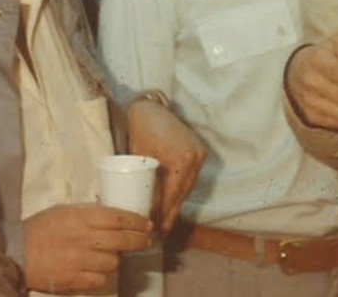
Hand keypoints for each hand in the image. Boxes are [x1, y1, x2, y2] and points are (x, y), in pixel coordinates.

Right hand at [23, 203, 151, 292]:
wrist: (16, 252)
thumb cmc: (40, 228)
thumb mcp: (65, 211)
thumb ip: (90, 213)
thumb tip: (116, 215)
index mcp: (82, 217)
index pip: (119, 218)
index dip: (138, 222)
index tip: (147, 225)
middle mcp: (84, 238)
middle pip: (123, 240)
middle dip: (139, 241)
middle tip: (146, 242)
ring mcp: (80, 260)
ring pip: (114, 262)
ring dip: (116, 259)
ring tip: (111, 256)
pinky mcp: (74, 279)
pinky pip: (100, 280)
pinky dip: (102, 275)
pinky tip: (97, 270)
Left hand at [126, 99, 207, 233]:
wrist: (150, 106)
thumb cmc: (139, 127)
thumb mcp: (138, 157)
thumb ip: (143, 182)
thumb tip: (140, 209)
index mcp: (181, 160)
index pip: (173, 196)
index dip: (164, 216)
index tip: (156, 231)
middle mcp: (195, 158)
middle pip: (182, 195)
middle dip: (171, 215)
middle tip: (159, 232)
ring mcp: (199, 154)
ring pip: (187, 188)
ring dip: (176, 204)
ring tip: (164, 221)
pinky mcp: (198, 151)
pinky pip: (188, 178)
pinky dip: (179, 190)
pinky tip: (171, 202)